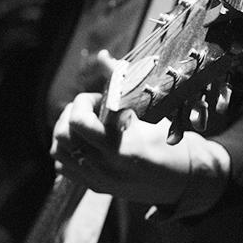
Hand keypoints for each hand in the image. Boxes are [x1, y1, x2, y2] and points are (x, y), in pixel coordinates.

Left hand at [50, 91, 191, 204]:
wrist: (184, 181)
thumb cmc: (172, 144)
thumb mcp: (151, 113)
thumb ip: (122, 83)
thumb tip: (102, 55)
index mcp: (120, 149)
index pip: (78, 122)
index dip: (83, 102)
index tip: (98, 99)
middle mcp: (105, 168)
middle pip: (62, 136)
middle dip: (71, 115)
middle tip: (90, 110)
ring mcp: (98, 180)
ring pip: (58, 152)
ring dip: (66, 132)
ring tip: (85, 124)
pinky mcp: (96, 187)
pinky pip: (64, 167)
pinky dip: (68, 152)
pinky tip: (85, 142)